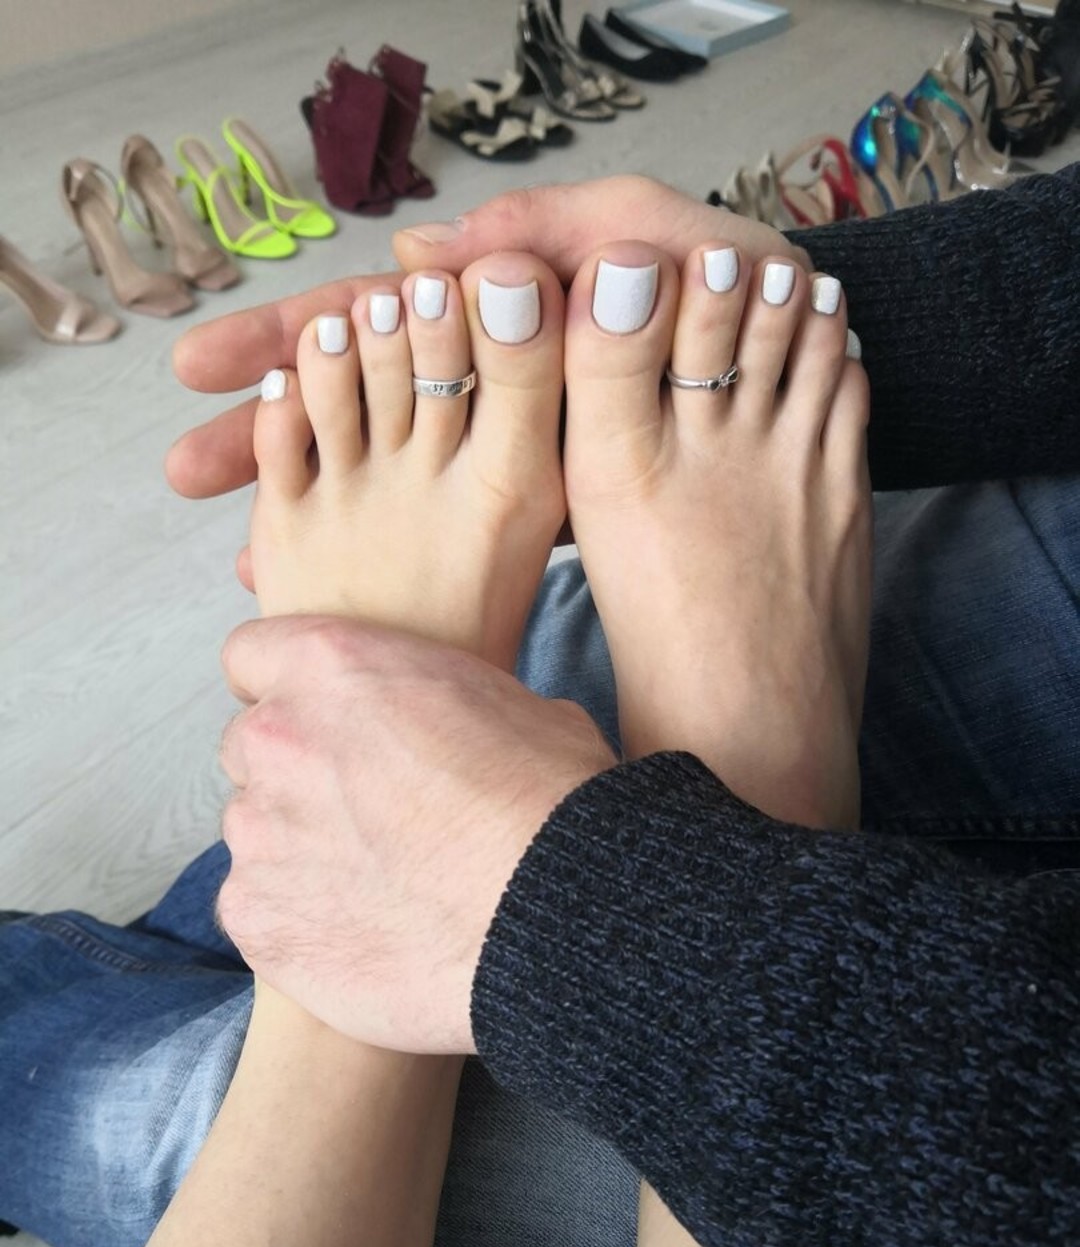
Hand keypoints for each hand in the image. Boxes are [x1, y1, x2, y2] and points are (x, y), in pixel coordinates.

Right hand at [166, 177, 809, 502]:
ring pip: (397, 474)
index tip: (202, 370)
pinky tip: (358, 594)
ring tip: (247, 561)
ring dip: (315, 514)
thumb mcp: (645, 229)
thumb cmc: (733, 293)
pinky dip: (402, 561)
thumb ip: (547, 225)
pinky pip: (456, 531)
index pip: (368, 319)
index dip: (285, 339)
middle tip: (182, 472)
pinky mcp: (548, 507)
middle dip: (268, 429)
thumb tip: (416, 258)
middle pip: (359, 401)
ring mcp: (510, 444)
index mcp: (496, 308)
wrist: (799, 404)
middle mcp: (490, 377)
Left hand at [218, 616, 615, 1052]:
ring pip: (257, 833)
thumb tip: (451, 729)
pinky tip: (368, 934)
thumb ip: (438, 703)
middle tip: (367, 813)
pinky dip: (300, 922)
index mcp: (329, 667)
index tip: (324, 721)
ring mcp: (257, 835)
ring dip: (300, 849)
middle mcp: (275, 741)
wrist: (550, 914)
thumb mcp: (513, 702)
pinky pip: (259, 910)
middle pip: (250, 747)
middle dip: (296, 773)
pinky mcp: (256, 919)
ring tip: (380, 885)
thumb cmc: (548, 800)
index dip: (289, 690)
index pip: (252, 656)